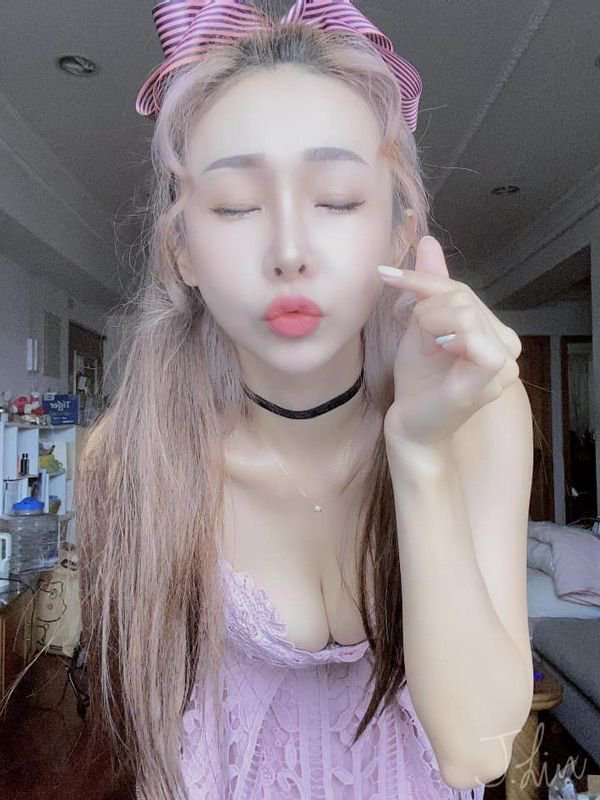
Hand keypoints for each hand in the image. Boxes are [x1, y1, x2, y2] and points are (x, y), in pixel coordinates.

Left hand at [378, 235, 521, 447]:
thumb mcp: (421, 325)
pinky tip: (436, 352)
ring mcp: (504, 365)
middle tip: (418, 339)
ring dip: (430, 325)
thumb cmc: (418, 380)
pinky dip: (444, 336)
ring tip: (426, 349)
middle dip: (426, 310)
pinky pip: (473, 337)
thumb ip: (431, 286)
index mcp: (495, 332)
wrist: (409, 423)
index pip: (461, 290)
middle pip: (462, 297)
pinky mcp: (490, 380)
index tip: (386, 273)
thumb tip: (428, 241)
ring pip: (463, 312)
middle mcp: (507, 346)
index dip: (424, 279)